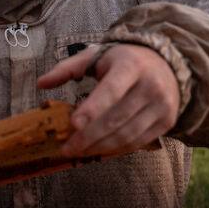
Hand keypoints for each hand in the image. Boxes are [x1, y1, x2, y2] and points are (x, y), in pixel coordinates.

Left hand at [37, 43, 178, 157]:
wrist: (168, 64)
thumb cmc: (123, 60)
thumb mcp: (96, 56)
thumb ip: (67, 69)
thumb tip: (41, 83)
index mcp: (131, 65)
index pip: (111, 90)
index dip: (92, 109)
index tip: (73, 124)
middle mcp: (151, 85)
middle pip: (116, 118)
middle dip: (89, 136)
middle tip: (66, 148)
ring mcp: (162, 105)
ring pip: (127, 135)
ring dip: (99, 147)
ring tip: (78, 151)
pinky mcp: (167, 121)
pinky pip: (138, 142)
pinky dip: (116, 149)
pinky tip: (98, 150)